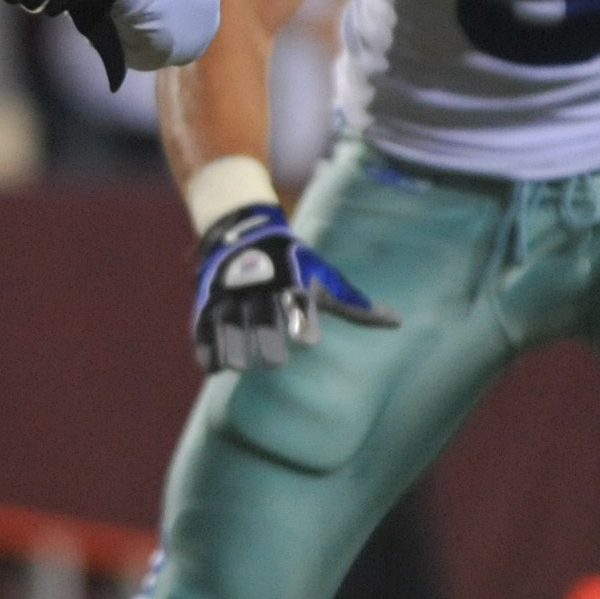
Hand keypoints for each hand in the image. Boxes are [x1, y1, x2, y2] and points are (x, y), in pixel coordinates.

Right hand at [190, 201, 395, 372]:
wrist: (243, 231)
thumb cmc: (295, 265)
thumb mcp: (324, 278)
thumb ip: (355, 306)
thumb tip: (396, 322)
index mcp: (291, 281)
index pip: (296, 302)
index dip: (301, 322)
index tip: (308, 341)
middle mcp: (259, 287)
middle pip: (260, 317)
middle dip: (266, 340)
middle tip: (274, 360)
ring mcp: (230, 294)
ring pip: (227, 323)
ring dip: (233, 347)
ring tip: (240, 365)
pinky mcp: (207, 303)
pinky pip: (202, 328)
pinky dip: (207, 348)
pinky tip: (215, 367)